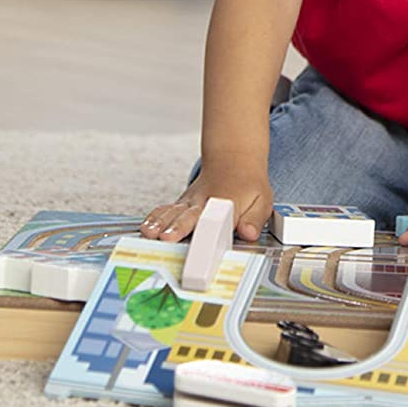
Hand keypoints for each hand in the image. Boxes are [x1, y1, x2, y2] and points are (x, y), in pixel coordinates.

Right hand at [139, 161, 271, 243]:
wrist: (234, 159)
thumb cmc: (248, 184)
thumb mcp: (262, 200)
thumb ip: (254, 219)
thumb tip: (248, 233)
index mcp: (225, 204)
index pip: (217, 220)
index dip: (209, 233)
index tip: (203, 247)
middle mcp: (204, 202)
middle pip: (189, 216)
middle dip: (177, 228)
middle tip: (166, 238)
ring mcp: (189, 202)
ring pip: (173, 212)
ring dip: (160, 223)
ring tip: (148, 234)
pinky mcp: (180, 204)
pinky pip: (165, 209)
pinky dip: (154, 218)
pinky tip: (145, 228)